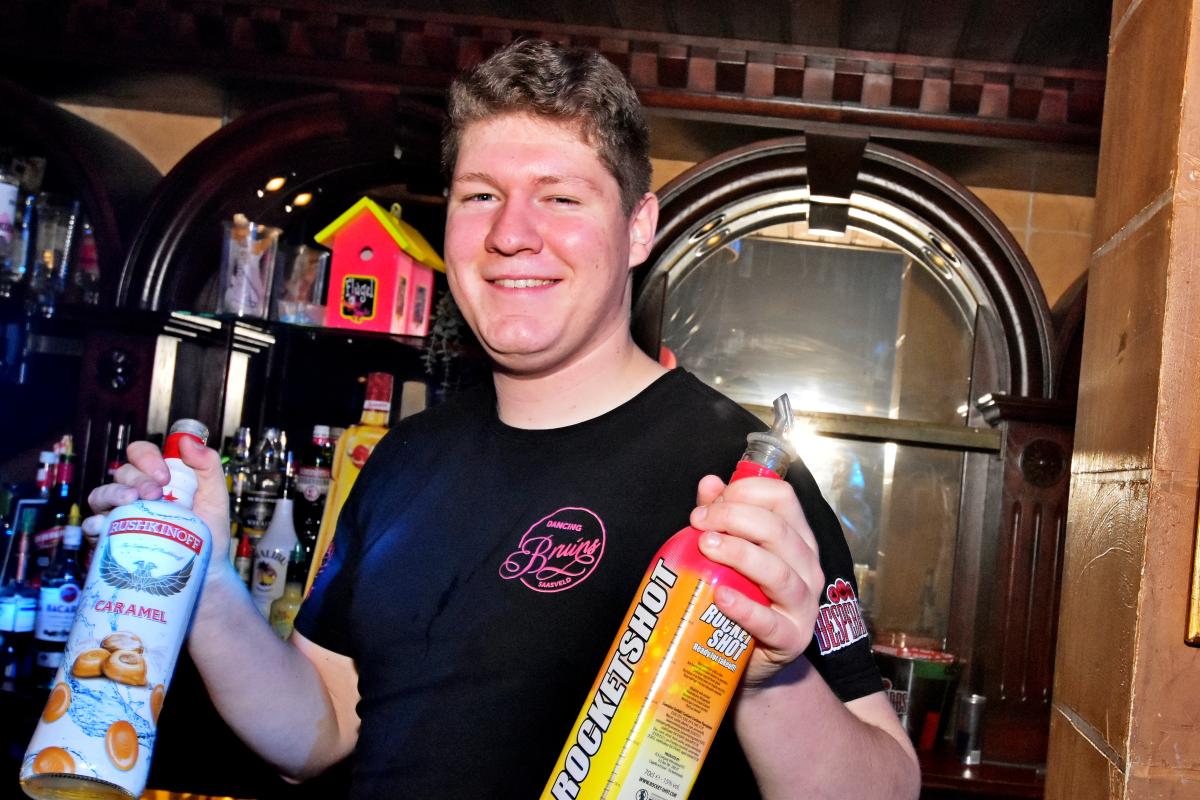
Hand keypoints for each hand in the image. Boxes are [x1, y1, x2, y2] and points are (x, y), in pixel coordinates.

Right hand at [85, 438, 232, 585]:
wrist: (205, 571)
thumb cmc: (209, 533)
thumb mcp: (215, 496)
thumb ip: (208, 466)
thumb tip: (188, 441)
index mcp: (157, 478)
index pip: (140, 454)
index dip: (147, 457)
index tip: (164, 476)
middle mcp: (135, 493)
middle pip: (123, 473)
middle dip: (137, 478)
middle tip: (155, 493)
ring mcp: (121, 515)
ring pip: (102, 494)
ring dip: (114, 493)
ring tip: (131, 501)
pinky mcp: (112, 539)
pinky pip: (91, 526)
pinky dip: (94, 523)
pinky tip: (104, 525)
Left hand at [689, 474, 823, 687]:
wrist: (751, 660)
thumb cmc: (746, 597)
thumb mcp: (734, 553)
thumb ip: (722, 517)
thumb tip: (709, 483)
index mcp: (797, 539)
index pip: (783, 499)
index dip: (746, 492)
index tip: (711, 501)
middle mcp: (807, 568)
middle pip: (778, 530)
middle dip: (734, 517)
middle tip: (698, 522)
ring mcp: (803, 605)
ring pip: (777, 572)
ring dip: (739, 553)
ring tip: (706, 546)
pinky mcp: (791, 639)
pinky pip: (769, 622)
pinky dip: (744, 608)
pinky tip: (721, 596)